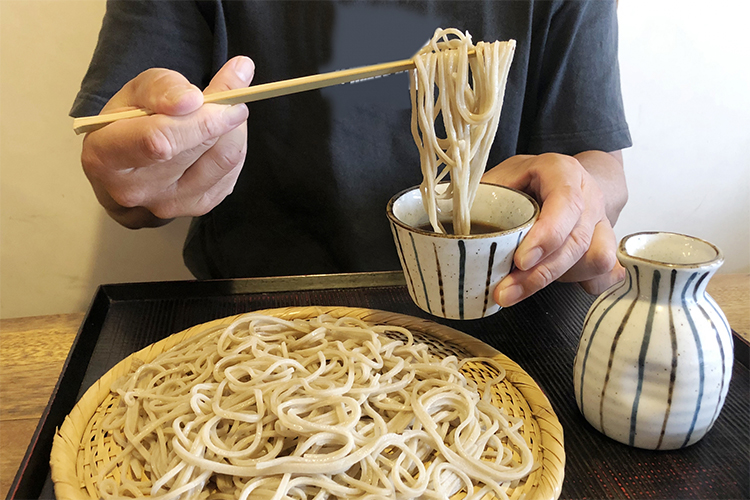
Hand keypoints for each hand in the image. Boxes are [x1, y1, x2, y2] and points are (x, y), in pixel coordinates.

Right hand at [80, 56, 254, 227]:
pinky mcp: (195, 208)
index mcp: (106, 157)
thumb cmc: (128, 123)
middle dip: (223, 114)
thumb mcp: (134, 92)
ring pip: (223, 159)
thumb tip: (193, 99)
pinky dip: (232, 148)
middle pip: (198, 147)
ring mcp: (167, 205)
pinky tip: (219, 138)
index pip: (160, 141)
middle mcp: (135, 190)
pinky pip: (231, 172)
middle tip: (232, 95)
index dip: (199, 120)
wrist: (128, 167)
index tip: (228, 101)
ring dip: (233, 129)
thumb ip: (162, 87)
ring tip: (223, 114)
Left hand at [481, 151, 627, 305]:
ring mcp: (602, 221)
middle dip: (540, 273)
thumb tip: (447, 214)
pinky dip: (584, 283)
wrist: (563, 181)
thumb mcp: (501, 176)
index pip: (565, 204)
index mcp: (562, 172)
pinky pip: (607, 272)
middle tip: (506, 291)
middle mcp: (589, 196)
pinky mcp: (606, 243)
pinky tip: (553, 284)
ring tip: (519, 289)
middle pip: (576, 241)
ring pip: (595, 259)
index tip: (520, 261)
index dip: (546, 236)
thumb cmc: (527, 180)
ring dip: (556, 280)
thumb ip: (482, 193)